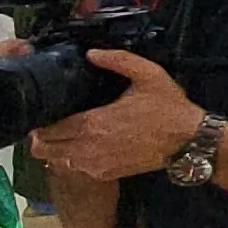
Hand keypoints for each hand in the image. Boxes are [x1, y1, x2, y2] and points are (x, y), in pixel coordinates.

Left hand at [28, 51, 207, 181]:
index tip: (42, 112)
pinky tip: (83, 145)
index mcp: (94, 123)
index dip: (40, 123)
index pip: (50, 129)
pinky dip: (73, 159)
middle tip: (47, 123)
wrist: (187, 140)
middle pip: (46, 149)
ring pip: (58, 161)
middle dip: (41, 136)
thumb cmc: (167, 107)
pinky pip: (77, 169)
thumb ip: (118, 60)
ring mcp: (96, 164)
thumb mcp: (148, 75)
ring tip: (63, 134)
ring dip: (56, 148)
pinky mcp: (106, 174)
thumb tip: (91, 53)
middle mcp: (89, 147)